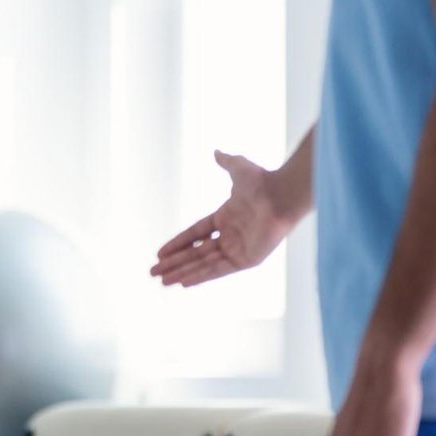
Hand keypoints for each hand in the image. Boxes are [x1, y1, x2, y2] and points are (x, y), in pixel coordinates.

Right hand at [150, 150, 297, 286]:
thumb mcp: (238, 168)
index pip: (195, 234)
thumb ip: (226, 162)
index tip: (159, 253)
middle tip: (153, 272)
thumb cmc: (263, 180)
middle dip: (173, 263)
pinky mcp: (247, 260)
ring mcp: (238, 249)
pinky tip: (183, 282)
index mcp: (226, 217)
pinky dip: (200, 277)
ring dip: (182, 273)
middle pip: (195, 253)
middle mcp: (231, 236)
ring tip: (161, 280)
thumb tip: (216, 152)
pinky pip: (218, 270)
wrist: (282, 194)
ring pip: (203, 264)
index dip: (177, 244)